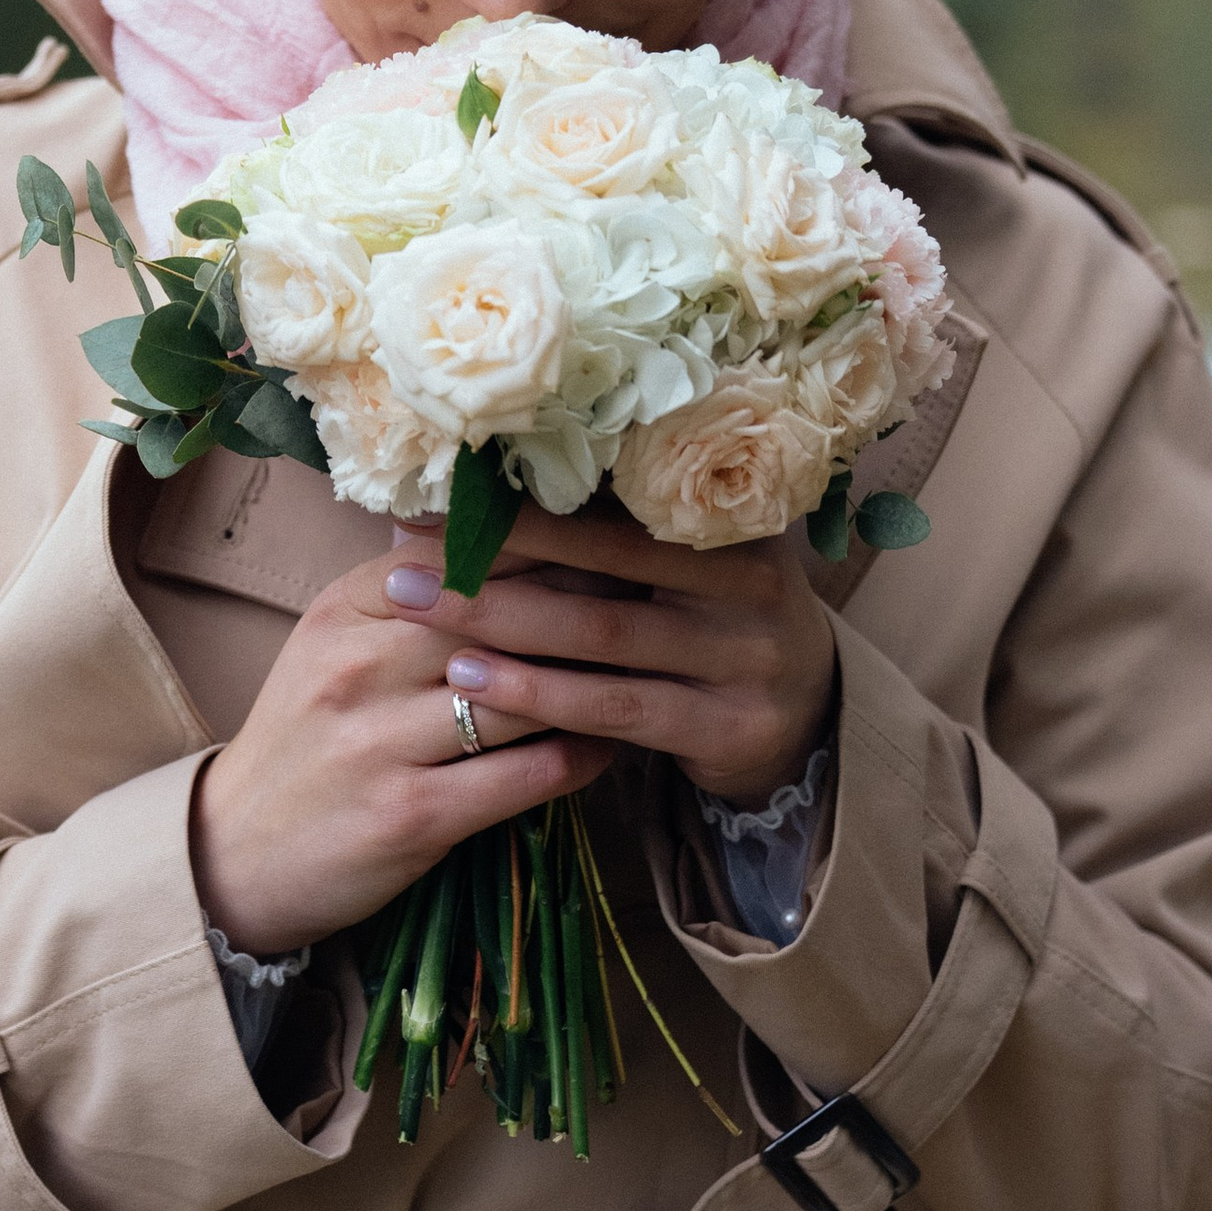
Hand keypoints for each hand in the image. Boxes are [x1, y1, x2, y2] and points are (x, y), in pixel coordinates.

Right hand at [188, 552, 614, 958]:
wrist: (238, 852)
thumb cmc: (305, 740)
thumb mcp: (334, 646)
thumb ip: (406, 593)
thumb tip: (491, 524)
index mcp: (344, 610)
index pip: (461, 556)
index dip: (543, 547)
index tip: (609, 543)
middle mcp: (359, 666)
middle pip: (498, 617)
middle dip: (582, 606)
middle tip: (651, 597)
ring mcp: (382, 743)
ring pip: (520, 693)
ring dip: (591, 683)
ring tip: (645, 668)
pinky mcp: (412, 816)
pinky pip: (524, 775)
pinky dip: (579, 756)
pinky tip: (610, 743)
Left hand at [381, 502, 834, 811]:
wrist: (804, 716)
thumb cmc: (708, 618)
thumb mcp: (685, 561)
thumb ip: (612, 526)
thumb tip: (476, 485)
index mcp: (729, 518)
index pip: (613, 501)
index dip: (522, 499)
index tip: (436, 496)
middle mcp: (747, 580)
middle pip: (603, 563)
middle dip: (498, 557)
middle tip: (407, 556)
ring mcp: (743, 657)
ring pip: (602, 636)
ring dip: (504, 625)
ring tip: (423, 613)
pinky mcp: (727, 726)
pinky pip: (615, 709)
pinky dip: (541, 694)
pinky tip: (476, 683)